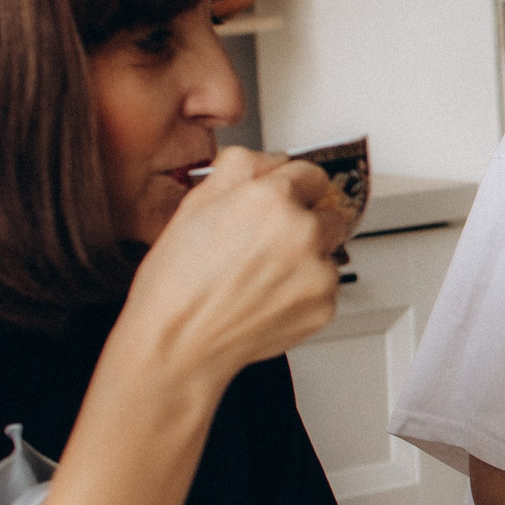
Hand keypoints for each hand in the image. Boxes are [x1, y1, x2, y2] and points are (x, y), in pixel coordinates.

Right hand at [118, 147, 340, 394]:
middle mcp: (302, 231)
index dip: (292, 186)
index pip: (312, 174)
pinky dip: (303, 291)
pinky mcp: (324, 305)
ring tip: (260, 274)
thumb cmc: (178, 283)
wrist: (178, 344)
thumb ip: (240, 167)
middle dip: (302, 221)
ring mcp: (318, 271)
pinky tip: (267, 296)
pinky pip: (325, 287)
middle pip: (326, 212)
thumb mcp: (195, 204)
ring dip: (305, 257)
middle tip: (265, 243)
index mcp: (271, 199)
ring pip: (327, 251)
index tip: (287, 197)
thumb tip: (268, 160)